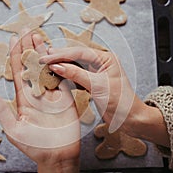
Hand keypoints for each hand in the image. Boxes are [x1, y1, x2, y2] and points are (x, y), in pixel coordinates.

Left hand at [0, 31, 79, 172]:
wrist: (57, 155)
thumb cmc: (35, 145)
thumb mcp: (14, 130)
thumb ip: (2, 111)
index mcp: (23, 97)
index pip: (18, 71)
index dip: (15, 54)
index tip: (13, 38)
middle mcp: (36, 91)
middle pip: (31, 64)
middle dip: (27, 46)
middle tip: (25, 29)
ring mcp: (51, 92)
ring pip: (45, 67)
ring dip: (42, 50)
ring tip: (38, 34)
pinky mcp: (65, 95)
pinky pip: (60, 76)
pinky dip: (57, 63)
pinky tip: (54, 51)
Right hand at [40, 47, 169, 146]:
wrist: (129, 119)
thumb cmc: (120, 101)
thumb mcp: (97, 85)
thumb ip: (76, 74)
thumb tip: (57, 66)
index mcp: (105, 58)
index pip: (79, 53)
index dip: (61, 54)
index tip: (46, 57)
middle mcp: (100, 63)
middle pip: (76, 57)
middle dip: (59, 57)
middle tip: (42, 58)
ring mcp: (95, 73)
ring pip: (74, 66)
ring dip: (61, 67)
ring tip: (47, 66)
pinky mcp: (91, 84)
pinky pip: (76, 77)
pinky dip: (66, 77)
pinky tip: (57, 77)